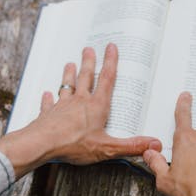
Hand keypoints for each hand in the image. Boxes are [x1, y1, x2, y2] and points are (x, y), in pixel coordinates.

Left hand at [0, 44, 161, 178]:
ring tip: (70, 64)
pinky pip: (48, 104)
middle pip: (85, 77)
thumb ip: (131, 146)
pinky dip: (48, 99)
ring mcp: (62, 107)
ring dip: (69, 74)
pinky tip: (46, 95)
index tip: (112, 47)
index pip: (107, 80)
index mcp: (96, 106)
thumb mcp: (107, 148)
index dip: (111, 62)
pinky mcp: (48, 115)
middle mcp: (79, 102)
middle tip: (89, 49)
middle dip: (89, 62)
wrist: (41, 144)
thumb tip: (154, 144)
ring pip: (67, 86)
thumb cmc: (73, 144)